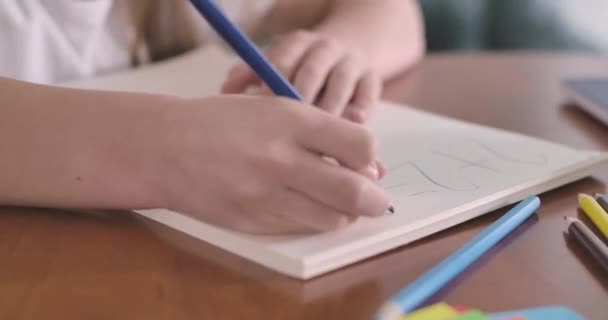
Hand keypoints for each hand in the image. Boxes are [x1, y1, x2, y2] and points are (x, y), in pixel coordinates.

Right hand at [156, 95, 388, 233]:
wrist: (165, 148)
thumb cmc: (224, 122)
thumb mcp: (273, 108)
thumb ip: (321, 133)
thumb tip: (369, 165)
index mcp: (290, 120)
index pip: (361, 145)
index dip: (370, 156)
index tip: (364, 160)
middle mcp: (281, 159)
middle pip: (355, 191)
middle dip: (376, 199)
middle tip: (377, 199)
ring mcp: (265, 195)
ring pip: (333, 218)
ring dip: (345, 213)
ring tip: (335, 200)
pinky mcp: (252, 221)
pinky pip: (301, 227)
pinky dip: (313, 219)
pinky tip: (303, 204)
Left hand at [221, 30, 381, 123]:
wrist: (353, 48)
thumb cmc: (303, 70)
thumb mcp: (279, 64)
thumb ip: (251, 76)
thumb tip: (225, 90)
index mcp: (297, 43)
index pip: (282, 61)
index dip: (270, 87)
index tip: (257, 112)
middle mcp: (326, 48)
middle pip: (311, 72)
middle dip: (299, 101)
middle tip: (286, 132)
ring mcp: (352, 62)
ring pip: (340, 84)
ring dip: (329, 109)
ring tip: (318, 138)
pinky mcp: (374, 78)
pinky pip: (368, 93)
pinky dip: (361, 108)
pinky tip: (352, 124)